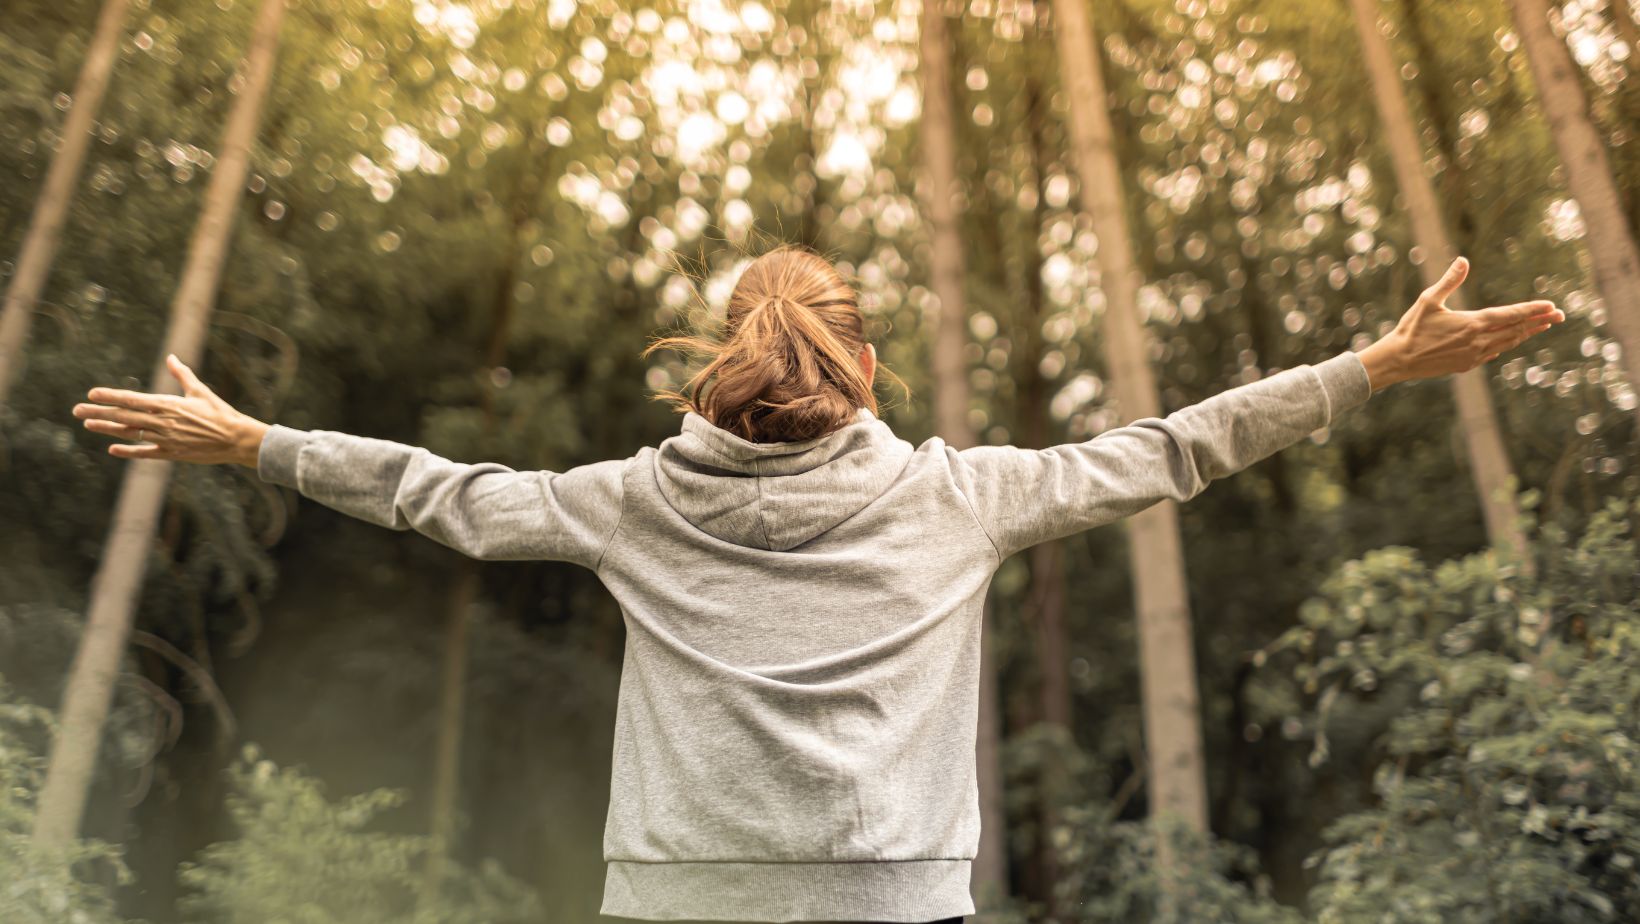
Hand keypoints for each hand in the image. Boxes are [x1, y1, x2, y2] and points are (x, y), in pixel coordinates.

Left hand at [73, 355, 268, 467]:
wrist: (236, 438)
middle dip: (98, 412)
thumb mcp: (200, 391)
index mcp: (168, 404)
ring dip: (107, 428)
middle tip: (77, 410)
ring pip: (129, 433)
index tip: (92, 394)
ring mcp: (166, 438)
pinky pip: (145, 452)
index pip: (132, 399)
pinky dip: (128, 451)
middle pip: (124, 416)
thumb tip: (171, 357)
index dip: (110, 397)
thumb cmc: (220, 412)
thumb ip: (182, 374)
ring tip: (88, 425)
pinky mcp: (172, 453)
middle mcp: (163, 421)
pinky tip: (113, 449)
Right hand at [1357, 257, 1564, 391]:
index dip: (1533, 309)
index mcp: (1472, 323)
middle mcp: (1478, 341)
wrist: (1398, 360)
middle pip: (1516, 329)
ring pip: (1508, 343)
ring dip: (1526, 333)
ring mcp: (1474, 356)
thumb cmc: (1411, 328)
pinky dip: (1507, 344)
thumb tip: (1463, 260)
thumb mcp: (1428, 300)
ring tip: (1542, 326)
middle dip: (1540, 321)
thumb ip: (1449, 280)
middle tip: (1561, 315)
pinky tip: (1511, 340)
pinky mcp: (1467, 365)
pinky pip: (1494, 353)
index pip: (1510, 314)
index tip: (1552, 306)